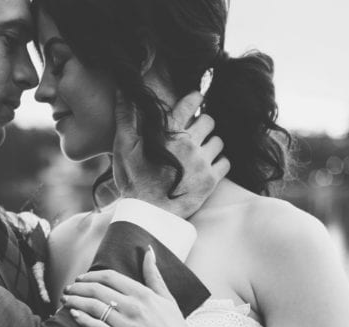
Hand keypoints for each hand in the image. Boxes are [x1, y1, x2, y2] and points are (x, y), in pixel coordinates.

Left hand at [61, 249, 213, 326]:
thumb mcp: (167, 299)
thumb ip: (154, 275)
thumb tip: (148, 251)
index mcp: (143, 294)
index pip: (110, 277)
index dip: (91, 275)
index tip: (81, 278)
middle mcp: (133, 307)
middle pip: (96, 289)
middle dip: (78, 287)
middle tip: (68, 289)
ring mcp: (126, 325)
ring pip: (92, 307)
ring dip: (75, 301)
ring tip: (65, 300)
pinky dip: (82, 319)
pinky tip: (73, 315)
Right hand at [111, 90, 229, 218]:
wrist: (147, 214)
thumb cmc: (133, 181)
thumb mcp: (123, 147)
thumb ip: (125, 117)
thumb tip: (123, 90)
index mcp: (168, 133)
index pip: (190, 104)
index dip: (195, 98)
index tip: (197, 98)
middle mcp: (188, 143)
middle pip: (209, 120)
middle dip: (203, 125)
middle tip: (196, 134)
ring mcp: (201, 161)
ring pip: (218, 141)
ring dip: (211, 145)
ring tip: (200, 154)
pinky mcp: (210, 180)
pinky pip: (225, 162)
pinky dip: (219, 163)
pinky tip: (207, 168)